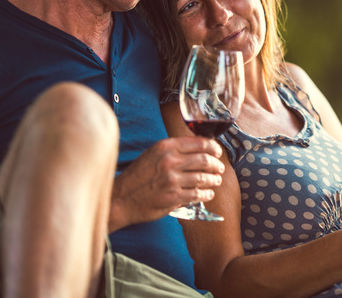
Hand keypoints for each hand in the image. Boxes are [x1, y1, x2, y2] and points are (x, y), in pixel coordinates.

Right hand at [108, 136, 224, 230]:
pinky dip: (207, 193)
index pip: (199, 143)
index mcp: (166, 147)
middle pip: (205, 159)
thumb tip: (198, 149)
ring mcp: (172, 179)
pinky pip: (198, 194)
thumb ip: (173, 150)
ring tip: (216, 180)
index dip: (213, 147)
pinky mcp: (173, 197)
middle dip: (217, 164)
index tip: (218, 152)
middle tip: (220, 168)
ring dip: (214, 179)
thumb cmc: (137, 176)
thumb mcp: (152, 154)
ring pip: (204, 177)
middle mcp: (170, 161)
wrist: (121, 198)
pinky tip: (208, 193)